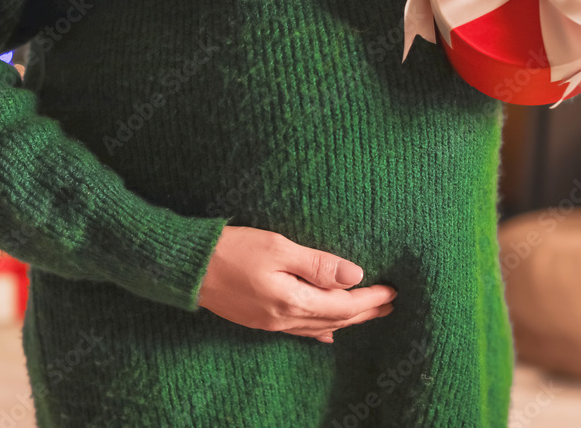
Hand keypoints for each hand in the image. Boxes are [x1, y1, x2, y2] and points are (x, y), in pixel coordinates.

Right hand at [197, 225, 396, 342]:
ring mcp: (271, 323)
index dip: (370, 298)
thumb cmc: (231, 250)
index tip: (392, 290)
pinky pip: (300, 330)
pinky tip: (328, 332)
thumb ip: (317, 263)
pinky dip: (321, 329)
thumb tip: (354, 274)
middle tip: (390, 304)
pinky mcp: (260, 320)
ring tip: (367, 313)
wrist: (188, 267)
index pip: (344, 304)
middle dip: (365, 312)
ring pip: (320, 327)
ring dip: (347, 320)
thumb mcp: (278, 247)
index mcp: (293, 301)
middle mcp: (285, 319)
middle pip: (336, 320)